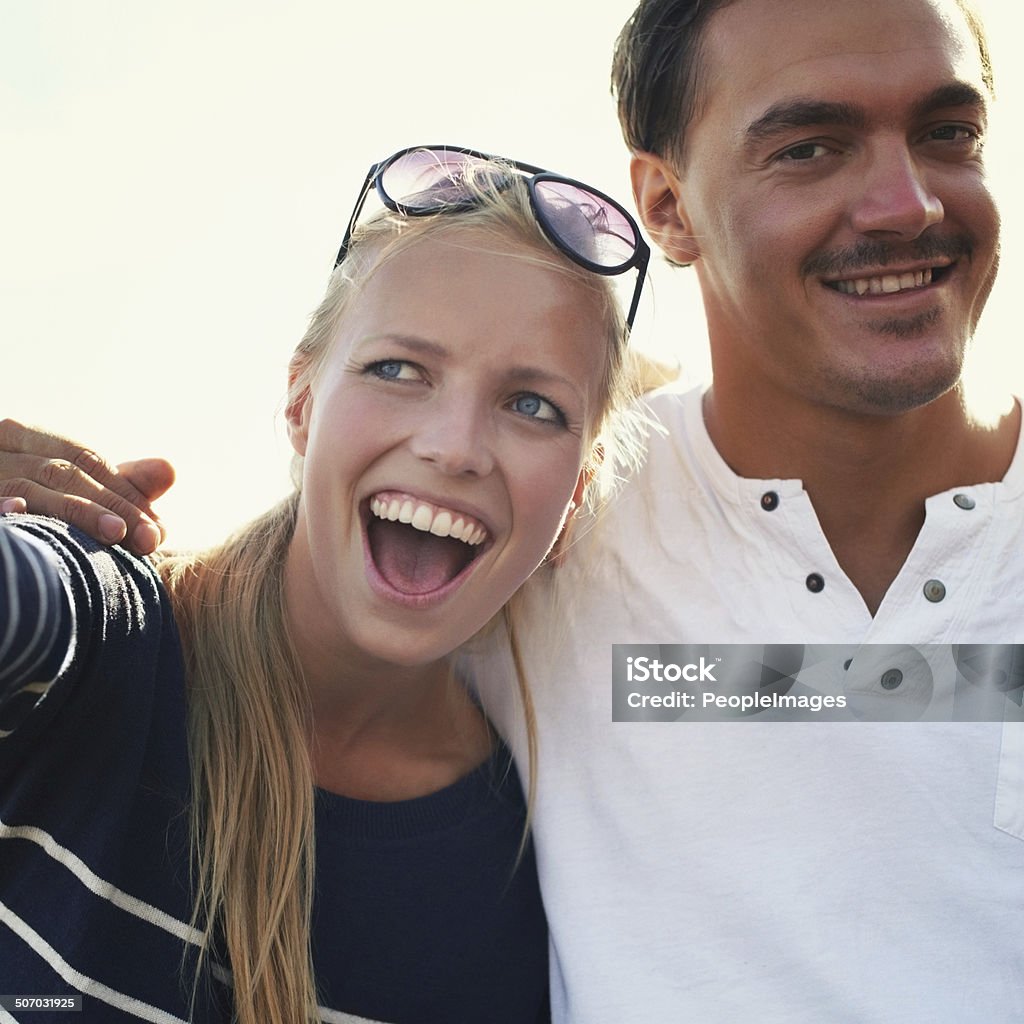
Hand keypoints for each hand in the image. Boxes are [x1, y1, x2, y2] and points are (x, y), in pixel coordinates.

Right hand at [0, 418, 174, 554]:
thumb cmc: (23, 497)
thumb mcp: (66, 486)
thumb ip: (116, 483)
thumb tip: (170, 469)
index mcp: (20, 435)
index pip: (85, 461)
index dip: (126, 493)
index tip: (161, 529)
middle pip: (62, 473)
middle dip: (111, 506)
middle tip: (151, 539)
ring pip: (27, 486)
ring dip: (73, 511)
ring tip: (114, 532)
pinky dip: (5, 508)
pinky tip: (19, 511)